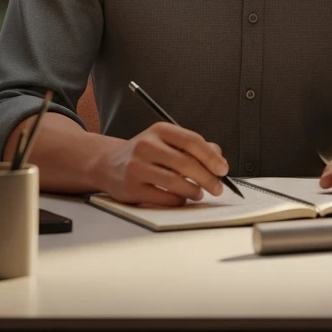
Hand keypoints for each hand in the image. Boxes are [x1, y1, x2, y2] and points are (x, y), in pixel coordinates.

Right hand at [101, 122, 229, 206]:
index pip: (192, 141)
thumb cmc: (145, 153)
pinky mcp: (131, 188)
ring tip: (199, 193)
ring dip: (193, 190)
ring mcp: (137, 167)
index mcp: (160, 130)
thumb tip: (218, 158)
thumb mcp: (166, 141)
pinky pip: (162, 197)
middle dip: (207, 177)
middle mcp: (147, 146)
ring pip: (174, 182)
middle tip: (218, 187)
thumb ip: (193, 147)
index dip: (211, 156)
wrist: (108, 163)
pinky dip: (177, 201)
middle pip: (185, 163)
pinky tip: (182, 199)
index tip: (223, 169)